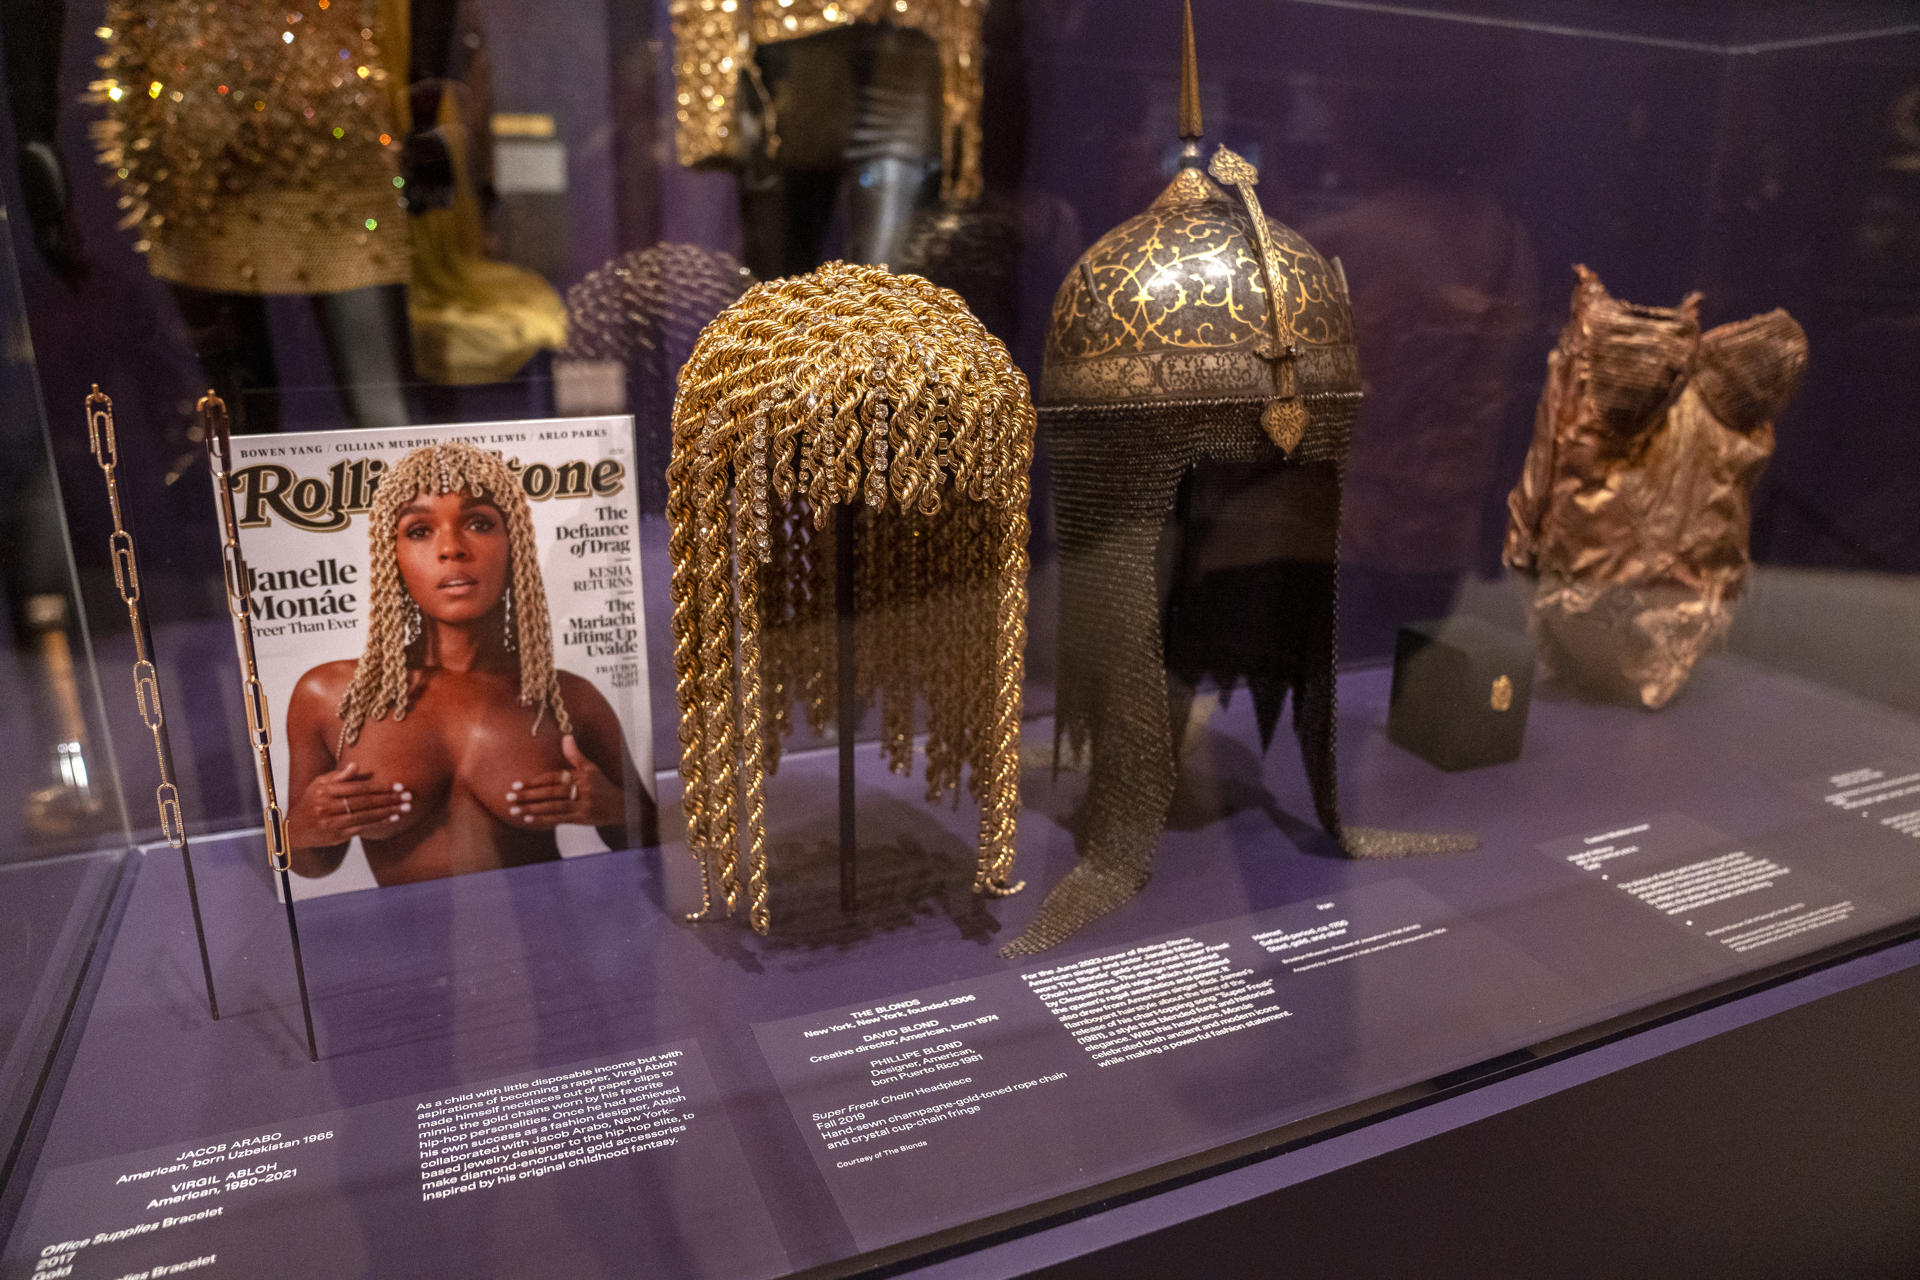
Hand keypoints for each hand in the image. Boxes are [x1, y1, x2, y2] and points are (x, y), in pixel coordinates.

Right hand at [288, 763, 412, 846]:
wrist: (296, 829)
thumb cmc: (312, 801)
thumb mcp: (320, 784)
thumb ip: (339, 776)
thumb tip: (356, 765)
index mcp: (326, 790)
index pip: (358, 787)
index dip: (380, 786)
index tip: (398, 785)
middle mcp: (328, 806)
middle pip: (365, 801)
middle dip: (389, 798)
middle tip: (408, 796)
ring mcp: (333, 822)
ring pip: (366, 815)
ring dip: (389, 811)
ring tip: (406, 807)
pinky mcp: (337, 835)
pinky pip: (363, 827)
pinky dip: (379, 823)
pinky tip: (393, 818)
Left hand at [505, 735, 623, 829]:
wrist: (622, 807)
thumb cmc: (603, 786)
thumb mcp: (592, 768)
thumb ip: (576, 755)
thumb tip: (566, 737)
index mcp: (582, 776)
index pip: (554, 778)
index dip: (535, 782)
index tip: (516, 784)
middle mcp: (582, 790)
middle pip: (551, 793)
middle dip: (528, 795)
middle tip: (509, 797)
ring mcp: (583, 805)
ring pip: (553, 807)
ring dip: (532, 809)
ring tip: (513, 810)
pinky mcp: (583, 819)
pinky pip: (560, 819)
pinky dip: (543, 820)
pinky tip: (528, 820)